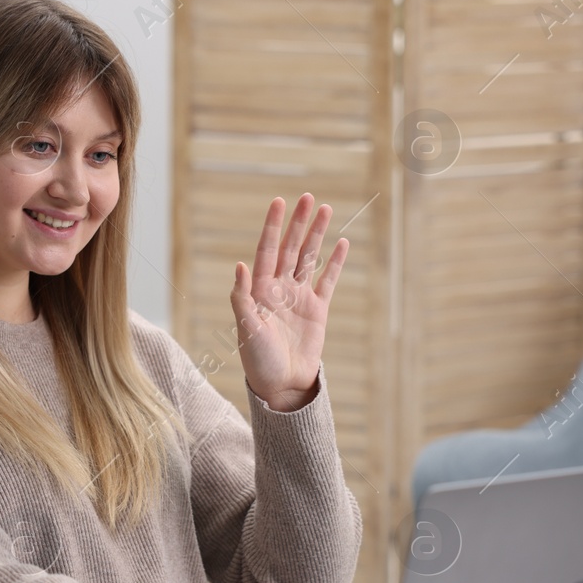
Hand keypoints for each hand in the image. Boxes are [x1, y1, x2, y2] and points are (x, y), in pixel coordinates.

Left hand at [230, 193, 349, 411]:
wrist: (282, 385)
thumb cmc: (258, 360)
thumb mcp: (246, 329)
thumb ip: (242, 297)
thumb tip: (240, 265)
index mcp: (260, 289)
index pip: (267, 249)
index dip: (272, 225)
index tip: (279, 202)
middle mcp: (279, 288)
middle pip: (290, 247)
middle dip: (298, 223)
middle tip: (308, 197)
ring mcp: (299, 297)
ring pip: (309, 258)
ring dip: (316, 235)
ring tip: (326, 209)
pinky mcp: (317, 310)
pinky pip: (327, 280)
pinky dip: (334, 262)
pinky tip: (342, 243)